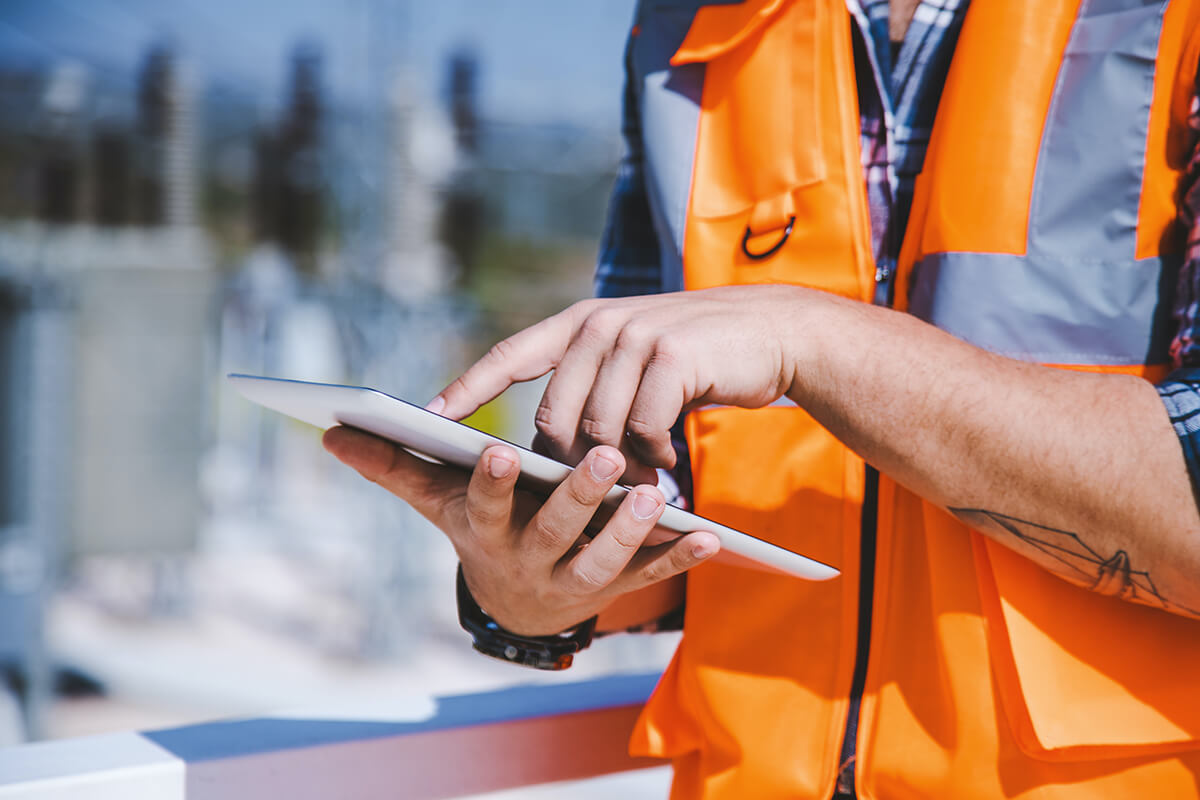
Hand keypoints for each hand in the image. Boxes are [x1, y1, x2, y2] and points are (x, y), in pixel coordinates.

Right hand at [322, 427, 719, 635]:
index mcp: (488, 532)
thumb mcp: (436, 502)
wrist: (516, 603)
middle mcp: (531, 560)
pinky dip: (679, 557)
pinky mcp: (617, 587)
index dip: (492, 482)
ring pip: (606, 560)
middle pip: (555, 532)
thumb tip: (330, 432)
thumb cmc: (477, 531)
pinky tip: (710, 535)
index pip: (486, 506)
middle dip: (578, 497)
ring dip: (632, 530)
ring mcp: (577, 578)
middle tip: (606, 456)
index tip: (500, 447)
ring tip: (658, 494)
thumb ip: (391, 465)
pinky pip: (651, 576)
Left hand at [428, 285, 811, 473]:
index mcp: (581, 322)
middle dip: (566, 465)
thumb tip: (554, 448)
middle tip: (589, 494)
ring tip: (639, 485)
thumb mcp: (637, 357)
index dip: (468, 388)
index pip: (510, 356)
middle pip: (554, 415)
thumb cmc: (700, 356)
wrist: (773, 333)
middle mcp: (600, 323)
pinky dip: (654, 457)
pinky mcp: (672, 358)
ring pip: (598, 429)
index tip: (427, 417)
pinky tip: (670, 464)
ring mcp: (635, 337)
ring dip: (616, 468)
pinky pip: (643, 430)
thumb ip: (594, 385)